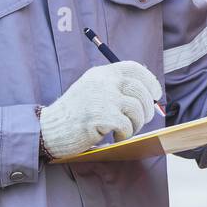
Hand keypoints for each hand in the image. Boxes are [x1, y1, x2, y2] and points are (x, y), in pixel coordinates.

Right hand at [40, 61, 161, 158]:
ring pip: (137, 109)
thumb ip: (114, 87)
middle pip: (140, 89)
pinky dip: (125, 134)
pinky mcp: (102, 116)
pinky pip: (127, 125)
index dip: (150, 81)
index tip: (156, 94)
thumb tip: (147, 95)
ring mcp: (103, 98)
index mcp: (102, 73)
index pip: (134, 68)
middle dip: (147, 107)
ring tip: (125, 130)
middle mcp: (104, 81)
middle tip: (143, 120)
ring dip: (136, 124)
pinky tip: (115, 137)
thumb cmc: (74, 114)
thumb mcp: (92, 90)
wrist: (50, 129)